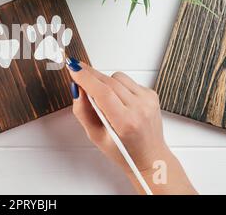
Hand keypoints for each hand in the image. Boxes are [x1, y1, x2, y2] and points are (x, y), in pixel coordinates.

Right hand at [66, 57, 195, 194]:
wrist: (150, 156)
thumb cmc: (124, 151)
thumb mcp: (95, 136)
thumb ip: (82, 112)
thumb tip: (77, 89)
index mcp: (126, 122)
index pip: (102, 93)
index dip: (85, 78)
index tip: (73, 69)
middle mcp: (140, 109)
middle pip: (109, 81)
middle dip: (90, 74)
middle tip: (76, 70)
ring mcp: (148, 100)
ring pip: (117, 77)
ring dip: (104, 82)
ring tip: (102, 96)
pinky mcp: (151, 94)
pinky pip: (127, 80)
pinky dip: (117, 86)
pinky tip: (117, 99)